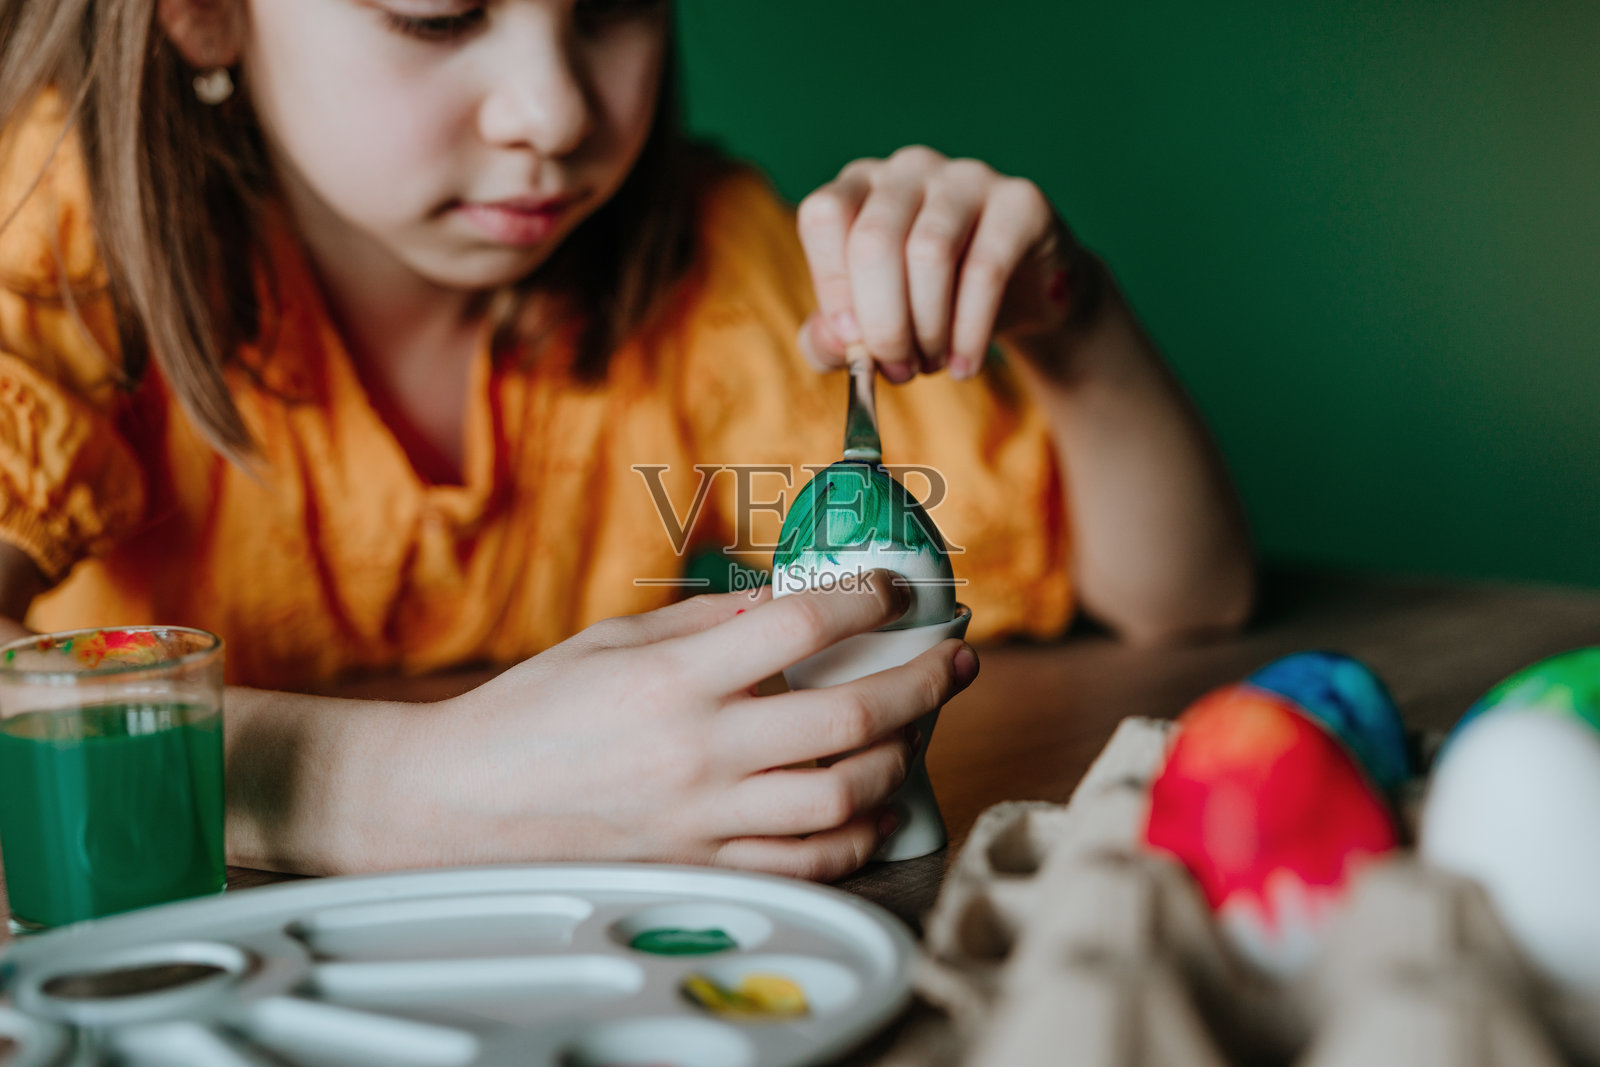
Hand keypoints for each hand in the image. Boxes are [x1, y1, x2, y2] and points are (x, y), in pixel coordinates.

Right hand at [394, 576, 977, 880]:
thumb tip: (787, 604)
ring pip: (840, 796)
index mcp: (673, 679)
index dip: (865, 600)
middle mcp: (698, 752)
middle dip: (919, 681)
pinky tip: (868, 803)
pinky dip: (853, 833)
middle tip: (950, 658)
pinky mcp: (699, 867)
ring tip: (913, 728)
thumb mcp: (613, 641)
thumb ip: (705, 621)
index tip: (892, 592)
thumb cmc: (532, 712)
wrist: (459, 804)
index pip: (799, 626)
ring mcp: (703, 819)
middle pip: (847, 716)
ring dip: (897, 758)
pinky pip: (804, 861)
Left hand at [796, 146, 1082, 382]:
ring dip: (927, 328)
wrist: (1018, 297)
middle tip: (897, 369)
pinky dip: (969, 332)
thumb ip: (830, 340)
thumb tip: (835, 344)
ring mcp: (967, 177)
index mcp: (860, 186)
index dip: (832, 285)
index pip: (824, 216)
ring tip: (931, 364)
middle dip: (882, 322)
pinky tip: (965, 366)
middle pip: (874, 239)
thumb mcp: (872, 325)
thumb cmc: (931, 305)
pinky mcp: (1020, 202)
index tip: (851, 342)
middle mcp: (909, 169)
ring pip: (929, 252)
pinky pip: (986, 269)